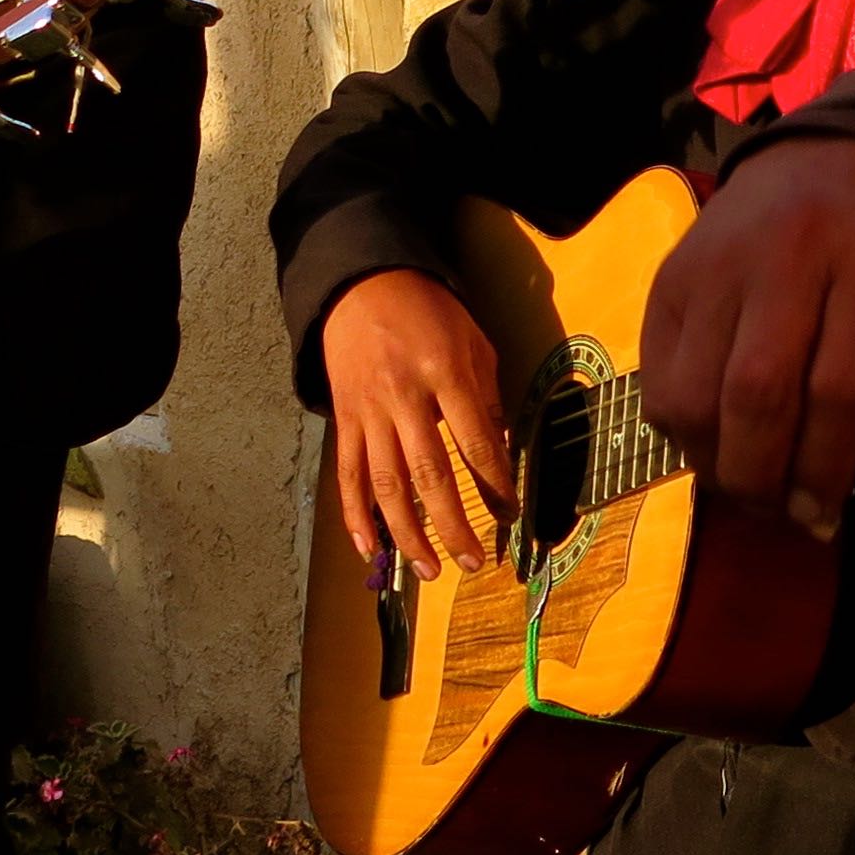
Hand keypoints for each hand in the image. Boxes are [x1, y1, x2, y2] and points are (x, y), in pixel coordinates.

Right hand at [320, 270, 512, 574]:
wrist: (362, 283)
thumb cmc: (428, 312)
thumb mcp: (472, 340)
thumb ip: (487, 396)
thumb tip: (499, 453)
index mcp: (443, 372)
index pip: (474, 441)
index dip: (494, 483)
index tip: (510, 514)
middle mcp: (403, 397)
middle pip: (428, 474)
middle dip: (453, 525)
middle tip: (473, 561)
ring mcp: (368, 412)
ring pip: (386, 485)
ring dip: (408, 535)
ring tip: (430, 570)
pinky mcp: (344, 420)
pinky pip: (348, 476)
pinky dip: (357, 517)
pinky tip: (370, 551)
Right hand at [639, 138, 854, 536]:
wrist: (825, 157)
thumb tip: (821, 496)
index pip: (837, 388)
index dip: (824, 469)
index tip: (822, 516)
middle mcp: (786, 255)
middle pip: (758, 393)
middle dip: (763, 476)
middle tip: (775, 512)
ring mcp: (717, 262)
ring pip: (696, 390)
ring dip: (713, 461)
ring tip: (741, 484)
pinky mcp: (670, 275)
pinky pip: (658, 373)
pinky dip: (680, 425)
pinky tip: (710, 439)